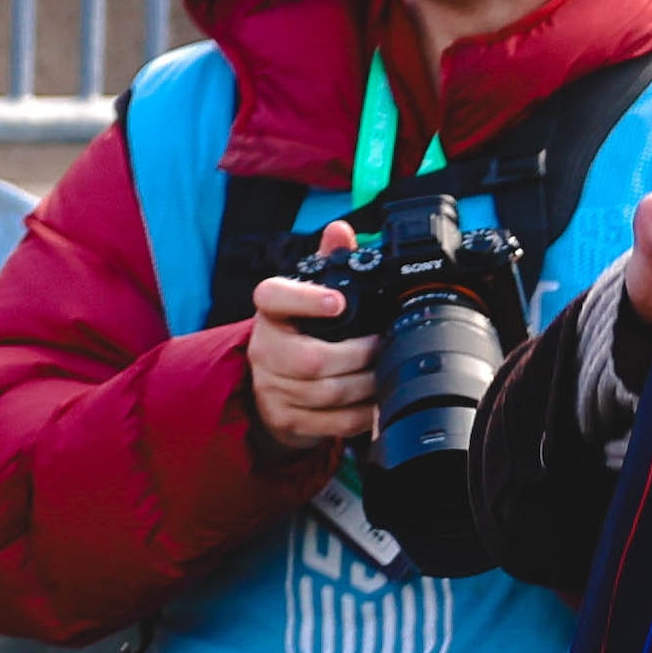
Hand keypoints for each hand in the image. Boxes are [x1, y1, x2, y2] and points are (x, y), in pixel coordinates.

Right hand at [244, 219, 381, 450]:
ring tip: (385, 372)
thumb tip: (340, 230)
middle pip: (313, 359)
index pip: (272, 298)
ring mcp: (272, 389)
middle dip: (358, 355)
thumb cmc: (296, 336)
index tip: (337, 302)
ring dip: (365, 385)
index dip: (305, 299)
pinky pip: (331, 422)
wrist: (268, 391)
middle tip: (381, 345)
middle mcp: (265, 351)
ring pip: (326, 392)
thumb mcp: (306, 298)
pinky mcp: (287, 420)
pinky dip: (361, 413)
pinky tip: (375, 401)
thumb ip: (326, 262)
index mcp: (270, 315)